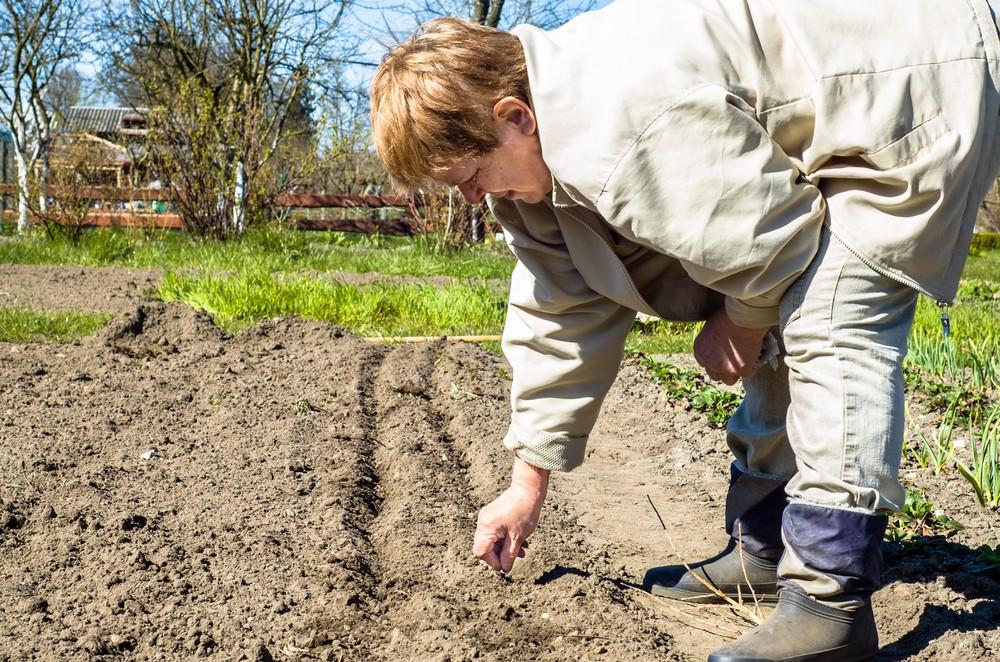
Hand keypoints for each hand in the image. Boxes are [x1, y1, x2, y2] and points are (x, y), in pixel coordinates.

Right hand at [472, 457, 548, 572]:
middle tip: (515, 558)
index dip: (493, 562)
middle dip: (500, 555)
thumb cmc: (524, 511)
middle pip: (485, 546)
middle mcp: (483, 522)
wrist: (528, 489)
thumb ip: (509, 555)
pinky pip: (495, 531)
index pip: (481, 552)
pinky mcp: (493, 513)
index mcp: (486, 527)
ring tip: (522, 550)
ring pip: (492, 539)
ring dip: (505, 547)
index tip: (506, 566)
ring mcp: (487, 516)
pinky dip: (506, 538)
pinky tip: (520, 541)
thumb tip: (505, 568)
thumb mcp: (518, 537)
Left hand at [693, 308, 768, 384]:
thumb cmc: (728, 316)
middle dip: (722, 370)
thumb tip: (719, 340)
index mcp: (700, 350)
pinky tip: (755, 360)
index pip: (703, 363)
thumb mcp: (711, 325)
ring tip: (744, 364)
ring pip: (728, 380)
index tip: (721, 357)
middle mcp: (709, 362)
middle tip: (733, 362)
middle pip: (714, 375)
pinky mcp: (741, 371)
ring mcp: (724, 369)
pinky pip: (747, 374)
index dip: (713, 361)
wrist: (742, 319)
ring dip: (735, 374)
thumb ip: (712, 339)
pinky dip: (751, 368)